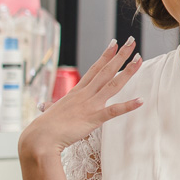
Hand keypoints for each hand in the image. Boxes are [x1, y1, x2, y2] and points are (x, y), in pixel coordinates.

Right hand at [18, 37, 143, 157]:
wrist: (39, 138)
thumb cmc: (44, 127)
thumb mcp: (50, 112)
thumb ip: (51, 107)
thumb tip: (44, 106)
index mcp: (77, 92)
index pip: (94, 69)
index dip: (105, 56)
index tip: (114, 43)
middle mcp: (85, 94)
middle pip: (106, 71)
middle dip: (120, 55)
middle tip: (132, 40)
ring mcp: (90, 105)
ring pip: (113, 84)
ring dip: (128, 71)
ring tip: (140, 58)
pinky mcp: (93, 118)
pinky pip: (113, 111)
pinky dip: (128, 106)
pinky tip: (140, 100)